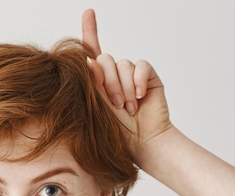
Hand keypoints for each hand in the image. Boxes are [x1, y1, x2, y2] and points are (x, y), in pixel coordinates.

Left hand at [81, 10, 172, 153]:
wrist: (141, 143)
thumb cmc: (115, 133)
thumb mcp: (96, 108)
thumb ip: (91, 84)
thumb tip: (88, 60)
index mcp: (97, 82)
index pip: (92, 52)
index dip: (90, 31)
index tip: (89, 12)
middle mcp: (113, 75)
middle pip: (104, 60)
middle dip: (106, 83)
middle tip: (114, 106)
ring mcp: (131, 75)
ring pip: (121, 64)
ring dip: (123, 87)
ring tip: (127, 108)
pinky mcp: (147, 76)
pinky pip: (140, 65)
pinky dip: (137, 80)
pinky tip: (138, 97)